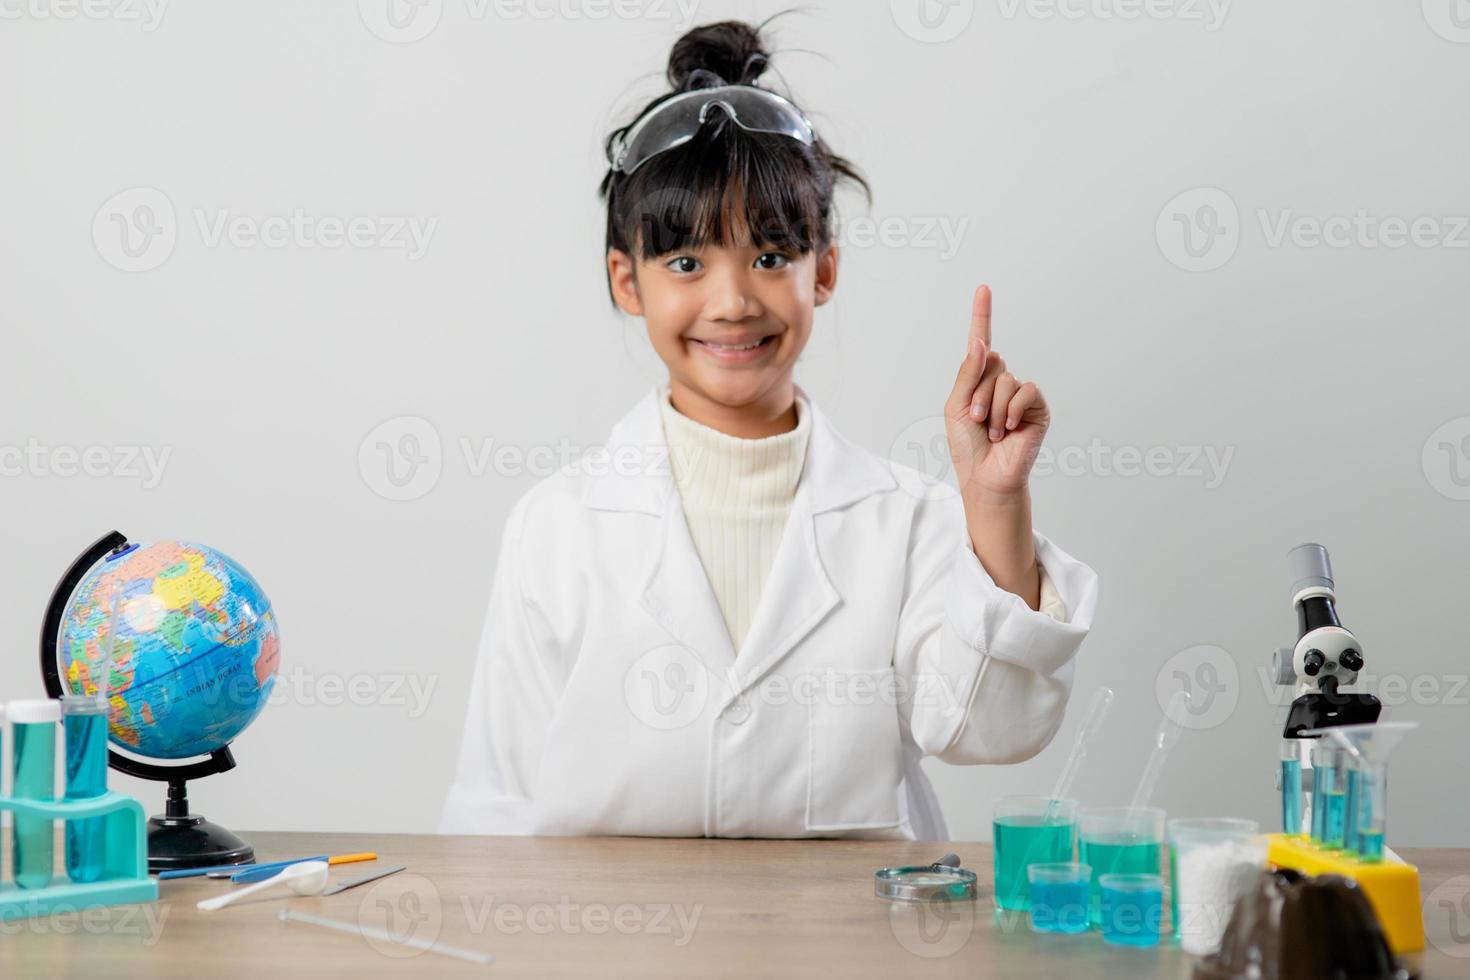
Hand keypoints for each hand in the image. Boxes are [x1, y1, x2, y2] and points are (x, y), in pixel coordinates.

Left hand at [944, 284, 1049, 503]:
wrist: (985, 476)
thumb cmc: (967, 446)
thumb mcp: (955, 406)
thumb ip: (967, 373)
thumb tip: (981, 343)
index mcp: (978, 379)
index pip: (981, 342)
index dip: (982, 314)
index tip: (983, 288)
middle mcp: (1000, 382)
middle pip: (990, 363)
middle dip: (976, 394)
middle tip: (975, 420)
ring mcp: (1019, 394)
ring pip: (1005, 379)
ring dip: (991, 408)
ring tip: (991, 431)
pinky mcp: (1037, 407)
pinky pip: (1025, 391)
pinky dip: (1011, 410)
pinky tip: (1008, 429)